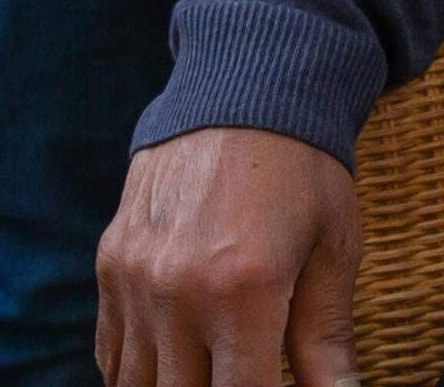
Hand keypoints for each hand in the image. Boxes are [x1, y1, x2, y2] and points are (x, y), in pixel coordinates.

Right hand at [97, 127, 359, 386]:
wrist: (246, 87)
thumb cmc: (304, 168)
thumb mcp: (333, 247)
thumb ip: (327, 339)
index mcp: (244, 290)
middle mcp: (177, 291)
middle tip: (240, 369)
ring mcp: (135, 279)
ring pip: (136, 386)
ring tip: (211, 366)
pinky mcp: (110, 264)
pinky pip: (111, 352)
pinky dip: (137, 371)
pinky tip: (172, 363)